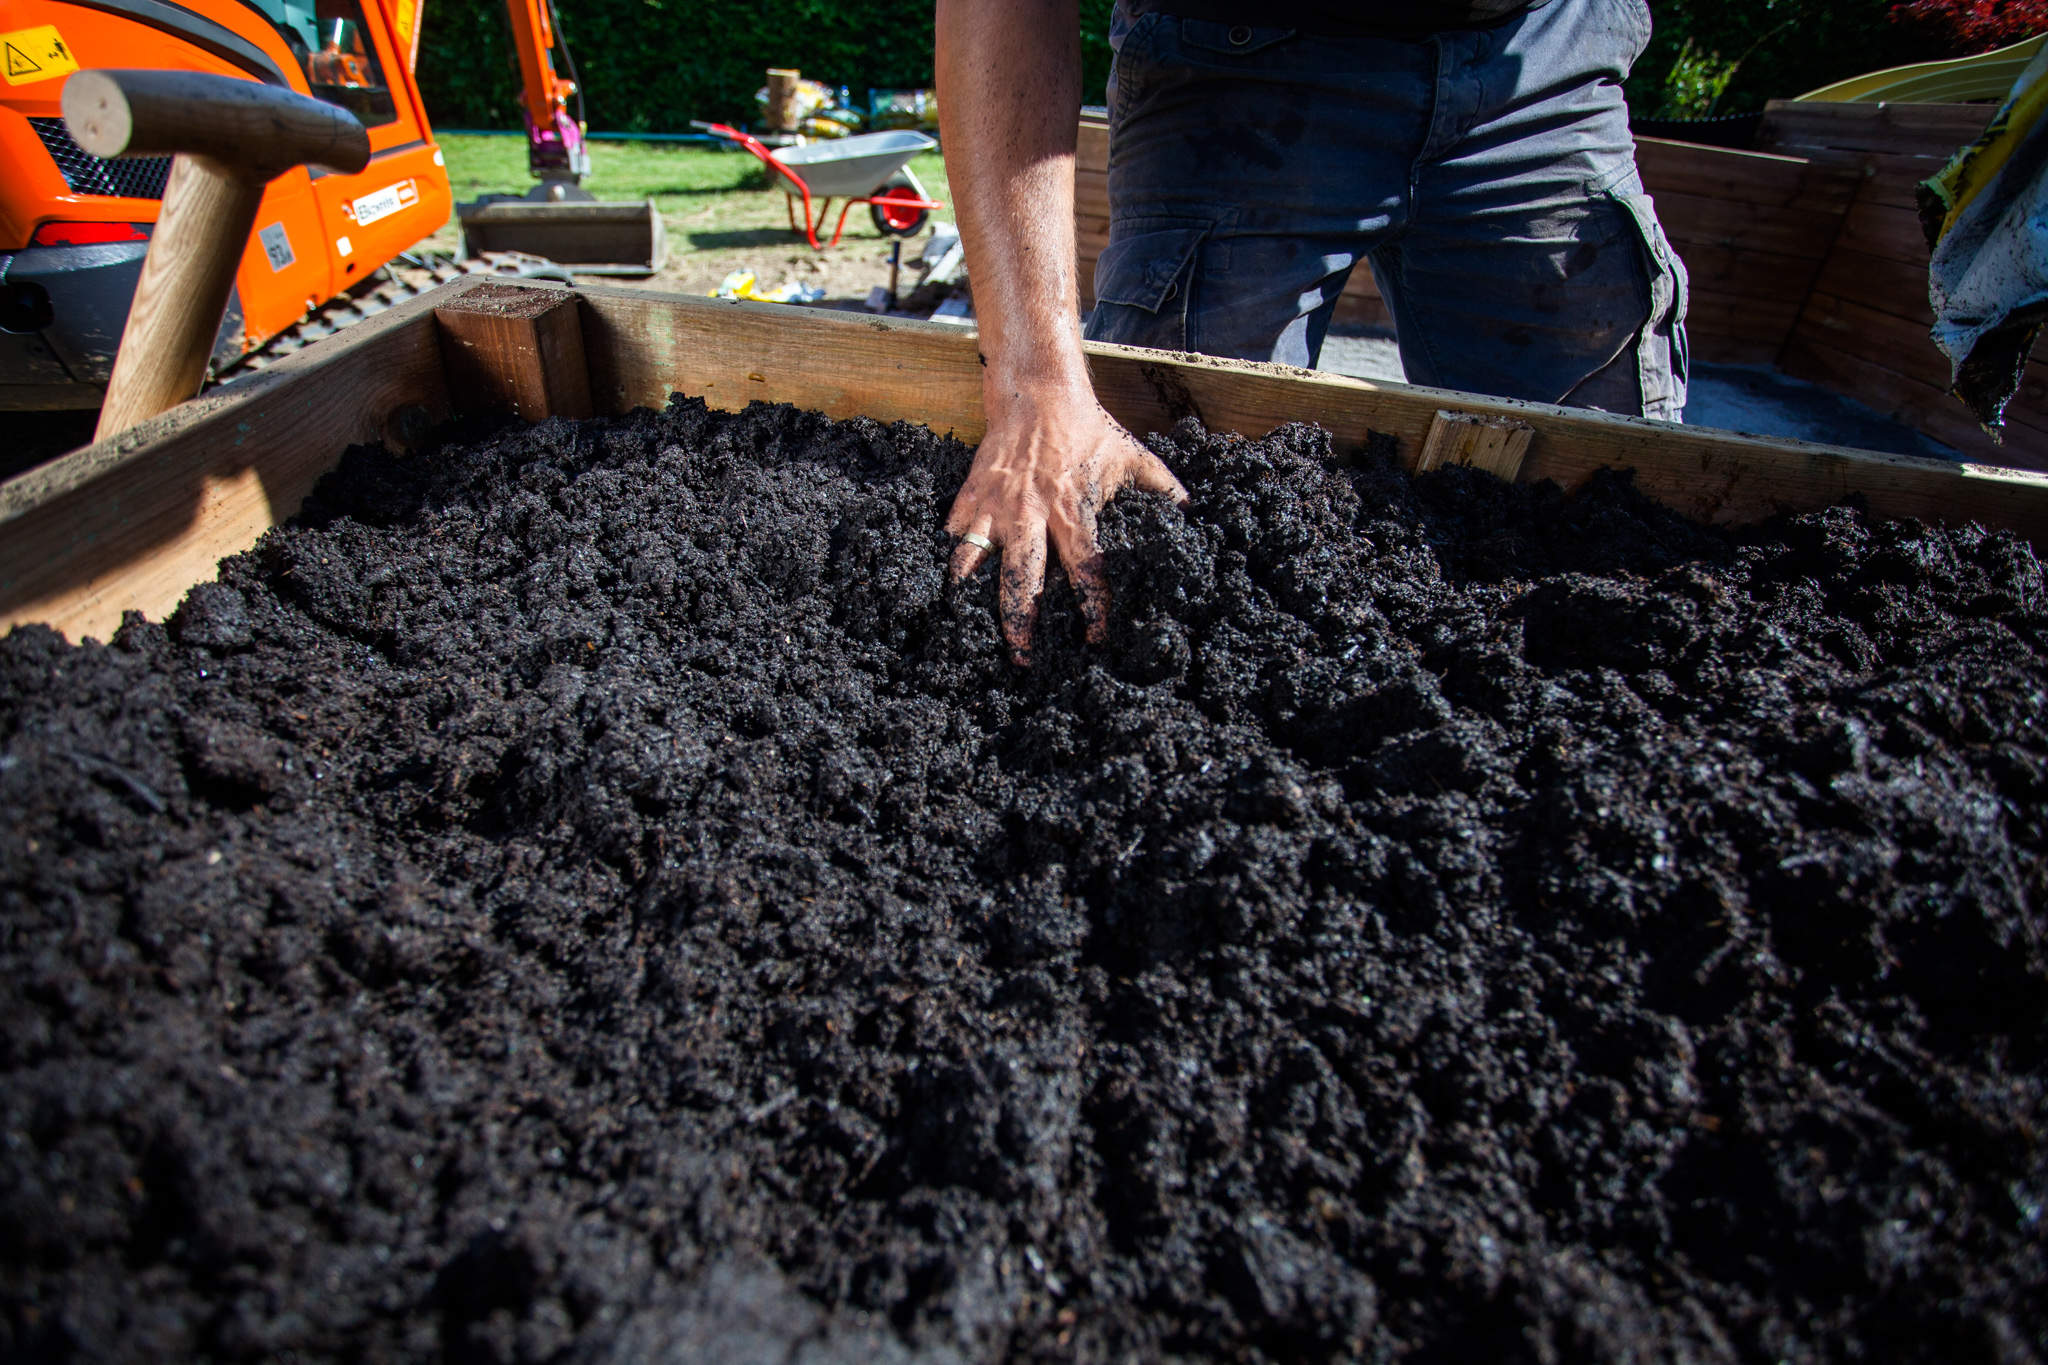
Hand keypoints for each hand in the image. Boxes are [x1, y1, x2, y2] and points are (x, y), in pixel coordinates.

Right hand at [946, 377, 1187, 665]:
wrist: (1036, 392)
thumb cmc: (1088, 428)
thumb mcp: (1132, 457)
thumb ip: (1162, 491)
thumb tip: (1191, 517)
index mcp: (1073, 512)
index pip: (1086, 572)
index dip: (1093, 610)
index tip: (1095, 639)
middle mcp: (1032, 515)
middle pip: (1023, 582)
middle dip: (1022, 625)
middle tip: (1026, 660)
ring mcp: (996, 507)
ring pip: (979, 565)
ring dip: (978, 603)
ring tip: (976, 634)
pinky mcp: (970, 497)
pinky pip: (957, 539)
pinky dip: (956, 564)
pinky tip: (956, 590)